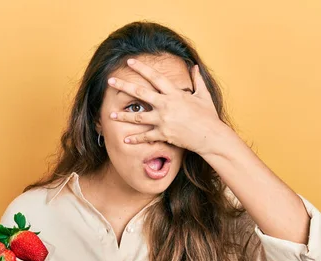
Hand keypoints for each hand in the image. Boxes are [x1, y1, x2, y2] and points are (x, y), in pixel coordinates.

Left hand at [107, 58, 228, 154]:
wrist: (210, 136)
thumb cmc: (208, 116)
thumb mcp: (203, 96)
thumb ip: (197, 80)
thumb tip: (194, 67)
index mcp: (175, 93)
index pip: (155, 77)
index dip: (142, 68)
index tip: (130, 62)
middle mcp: (166, 105)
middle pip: (140, 92)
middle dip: (124, 85)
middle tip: (110, 81)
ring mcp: (163, 120)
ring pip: (138, 116)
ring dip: (123, 116)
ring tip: (111, 115)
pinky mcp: (163, 134)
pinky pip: (146, 136)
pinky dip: (135, 139)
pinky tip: (125, 139)